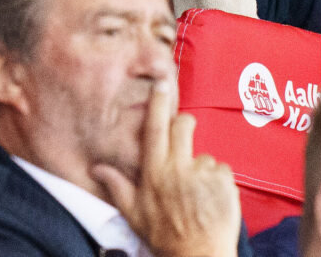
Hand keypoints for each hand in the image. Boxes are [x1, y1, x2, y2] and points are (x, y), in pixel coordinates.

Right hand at [91, 81, 240, 256]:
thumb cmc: (165, 236)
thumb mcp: (134, 213)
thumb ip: (117, 186)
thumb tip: (96, 169)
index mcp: (155, 172)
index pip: (154, 129)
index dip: (158, 104)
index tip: (162, 84)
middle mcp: (178, 168)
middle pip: (183, 126)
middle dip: (184, 123)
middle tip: (183, 131)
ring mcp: (202, 173)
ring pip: (203, 154)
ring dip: (201, 167)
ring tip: (197, 192)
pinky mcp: (224, 181)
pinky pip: (221, 168)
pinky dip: (218, 180)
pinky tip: (211, 198)